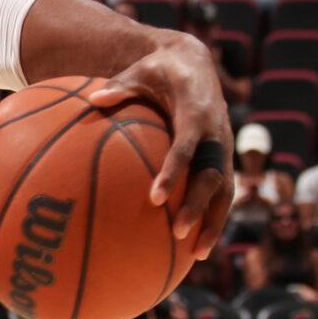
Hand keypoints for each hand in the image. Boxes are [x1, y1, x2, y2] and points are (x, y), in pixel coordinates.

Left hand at [102, 35, 232, 261]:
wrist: (196, 64)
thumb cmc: (160, 70)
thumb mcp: (139, 71)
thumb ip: (119, 87)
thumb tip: (92, 100)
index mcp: (196, 114)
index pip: (185, 148)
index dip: (173, 172)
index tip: (155, 198)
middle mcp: (216, 134)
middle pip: (212, 176)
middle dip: (197, 205)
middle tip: (178, 231)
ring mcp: (223, 148)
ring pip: (225, 191)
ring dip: (213, 222)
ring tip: (196, 255)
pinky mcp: (224, 158)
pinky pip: (222, 192)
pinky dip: (213, 218)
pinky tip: (197, 245)